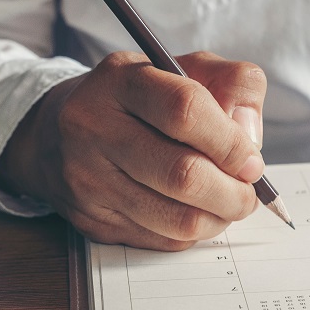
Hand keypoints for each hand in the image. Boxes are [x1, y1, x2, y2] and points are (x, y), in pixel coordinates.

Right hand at [0, 51, 267, 250]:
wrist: (57, 134)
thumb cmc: (139, 101)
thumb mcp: (185, 70)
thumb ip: (232, 85)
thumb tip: (250, 136)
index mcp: (120, 80)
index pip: (185, 110)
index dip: (231, 142)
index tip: (252, 161)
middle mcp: (93, 127)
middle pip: (183, 174)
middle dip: (232, 192)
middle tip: (249, 193)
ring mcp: (88, 179)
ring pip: (177, 219)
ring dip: (219, 218)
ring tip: (228, 204)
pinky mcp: (91, 220)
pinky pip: (161, 240)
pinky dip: (192, 232)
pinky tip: (195, 212)